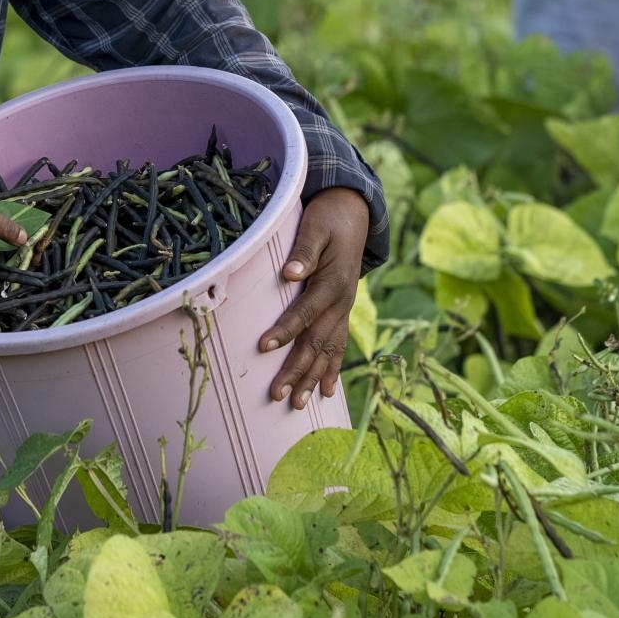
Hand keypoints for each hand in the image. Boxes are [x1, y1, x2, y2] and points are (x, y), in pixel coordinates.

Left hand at [258, 187, 369, 410]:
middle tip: (277, 394)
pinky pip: (339, 345)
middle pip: (316, 341)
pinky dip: (333, 368)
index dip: (284, 330)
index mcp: (332, 283)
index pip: (304, 312)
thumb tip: (289, 273)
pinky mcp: (342, 311)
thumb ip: (304, 251)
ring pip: (328, 350)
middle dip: (297, 370)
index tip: (263, 347)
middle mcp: (341, 302)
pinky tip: (327, 391)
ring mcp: (343, 309)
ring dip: (313, 378)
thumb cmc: (329, 219)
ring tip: (298, 403)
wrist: (355, 213)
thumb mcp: (316, 226)